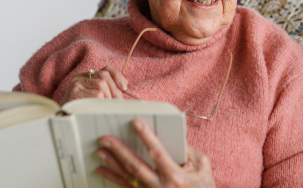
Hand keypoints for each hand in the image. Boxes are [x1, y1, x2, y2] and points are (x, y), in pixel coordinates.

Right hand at [60, 66, 128, 104]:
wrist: (64, 120)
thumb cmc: (83, 109)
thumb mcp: (96, 96)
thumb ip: (109, 88)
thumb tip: (125, 84)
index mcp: (87, 75)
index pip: (106, 69)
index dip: (118, 77)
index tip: (124, 88)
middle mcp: (80, 77)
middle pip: (105, 77)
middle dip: (115, 90)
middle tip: (118, 102)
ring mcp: (76, 84)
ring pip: (101, 86)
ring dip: (108, 98)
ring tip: (107, 107)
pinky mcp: (75, 93)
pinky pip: (96, 95)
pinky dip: (102, 103)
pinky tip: (99, 109)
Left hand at [95, 119, 215, 187]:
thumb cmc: (203, 187)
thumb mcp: (203, 166)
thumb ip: (189, 150)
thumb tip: (172, 136)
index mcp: (176, 176)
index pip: (158, 153)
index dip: (147, 137)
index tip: (136, 122)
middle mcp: (161, 187)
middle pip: (136, 167)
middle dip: (119, 151)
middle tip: (105, 139)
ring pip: (127, 179)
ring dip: (112, 165)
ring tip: (99, 152)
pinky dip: (113, 179)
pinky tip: (102, 170)